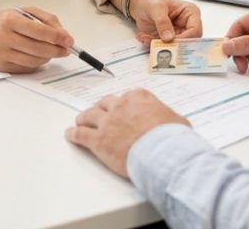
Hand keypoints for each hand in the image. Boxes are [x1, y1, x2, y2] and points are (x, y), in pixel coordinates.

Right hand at [0, 6, 73, 73]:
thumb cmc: (4, 21)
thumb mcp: (24, 12)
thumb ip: (46, 20)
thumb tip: (63, 35)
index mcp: (10, 20)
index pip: (38, 31)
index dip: (56, 37)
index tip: (69, 41)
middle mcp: (3, 37)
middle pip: (38, 48)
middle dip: (56, 50)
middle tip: (66, 49)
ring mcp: (1, 53)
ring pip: (33, 61)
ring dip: (48, 57)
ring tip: (52, 51)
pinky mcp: (0, 66)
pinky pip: (26, 68)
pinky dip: (37, 64)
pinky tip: (38, 56)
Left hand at [65, 90, 189, 176]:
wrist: (161, 152)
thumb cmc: (172, 138)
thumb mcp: (178, 121)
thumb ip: (170, 118)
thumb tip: (176, 124)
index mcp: (139, 97)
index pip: (127, 96)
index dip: (123, 104)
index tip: (122, 109)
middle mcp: (120, 106)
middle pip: (105, 103)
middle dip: (101, 108)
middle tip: (98, 113)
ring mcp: (107, 122)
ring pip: (89, 116)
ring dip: (84, 118)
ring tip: (80, 121)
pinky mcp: (97, 140)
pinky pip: (81, 134)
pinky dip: (74, 134)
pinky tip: (70, 134)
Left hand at [130, 0, 202, 43]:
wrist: (141, 4)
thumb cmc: (152, 0)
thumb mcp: (156, 8)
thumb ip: (162, 22)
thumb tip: (169, 37)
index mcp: (190, 13)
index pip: (195, 30)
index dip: (185, 38)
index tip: (172, 42)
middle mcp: (187, 25)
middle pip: (188, 43)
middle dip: (174, 46)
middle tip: (161, 46)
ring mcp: (178, 34)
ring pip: (176, 48)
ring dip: (162, 47)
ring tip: (149, 39)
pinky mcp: (169, 41)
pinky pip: (165, 50)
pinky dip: (155, 47)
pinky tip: (146, 38)